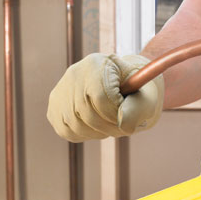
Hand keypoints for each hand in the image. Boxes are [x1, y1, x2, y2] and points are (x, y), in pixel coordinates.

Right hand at [47, 54, 163, 141]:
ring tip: (111, 123)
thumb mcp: (146, 96)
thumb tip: (122, 123)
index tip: (127, 119)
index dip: (116, 116)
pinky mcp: (54, 107)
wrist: (122, 86)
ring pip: (76, 125)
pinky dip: (86, 134)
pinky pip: (67, 131)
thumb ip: (138, 109)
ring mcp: (61, 91)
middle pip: (87, 113)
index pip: (100, 98)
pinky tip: (98, 125)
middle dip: (110, 128)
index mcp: (97, 64)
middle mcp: (74, 74)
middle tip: (123, 126)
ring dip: (99, 133)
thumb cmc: (137, 92)